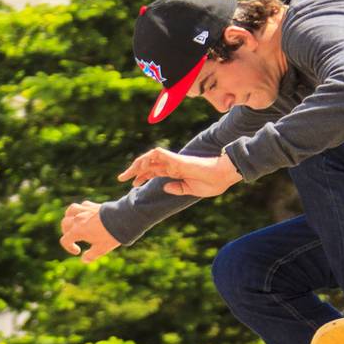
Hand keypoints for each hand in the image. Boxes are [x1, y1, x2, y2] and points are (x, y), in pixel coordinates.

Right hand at [59, 201, 120, 262]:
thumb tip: (84, 260)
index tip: (78, 251)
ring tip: (74, 222)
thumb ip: (91, 255)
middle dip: (67, 232)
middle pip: (64, 224)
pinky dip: (81, 210)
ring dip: (69, 217)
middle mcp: (77, 219)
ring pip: (70, 211)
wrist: (122, 219)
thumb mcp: (101, 249)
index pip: (65, 240)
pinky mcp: (92, 205)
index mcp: (77, 231)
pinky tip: (86, 213)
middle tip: (74, 238)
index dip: (69, 247)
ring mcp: (84, 210)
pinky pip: (82, 205)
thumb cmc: (110, 235)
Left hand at [117, 147, 240, 197]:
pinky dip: (146, 158)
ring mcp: (173, 160)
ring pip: (149, 157)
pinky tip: (139, 167)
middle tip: (121, 179)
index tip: (132, 185)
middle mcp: (172, 164)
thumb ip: (177, 188)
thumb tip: (163, 187)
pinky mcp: (176, 158)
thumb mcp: (190, 190)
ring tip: (127, 175)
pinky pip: (157, 153)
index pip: (154, 172)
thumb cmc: (211, 183)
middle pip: (148, 164)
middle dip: (133, 170)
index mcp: (176, 172)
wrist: (222, 176)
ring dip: (137, 164)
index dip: (141, 176)